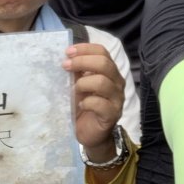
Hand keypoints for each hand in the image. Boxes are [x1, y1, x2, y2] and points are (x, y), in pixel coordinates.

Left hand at [62, 43, 124, 160]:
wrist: (89, 134)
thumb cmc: (83, 106)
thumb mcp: (79, 86)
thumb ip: (77, 72)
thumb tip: (67, 58)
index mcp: (110, 72)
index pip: (103, 52)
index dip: (85, 49)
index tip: (67, 52)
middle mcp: (117, 82)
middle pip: (104, 64)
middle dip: (82, 62)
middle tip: (66, 66)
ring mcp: (117, 99)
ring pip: (103, 82)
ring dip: (83, 83)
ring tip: (73, 90)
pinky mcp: (112, 114)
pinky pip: (100, 104)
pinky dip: (86, 102)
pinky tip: (80, 106)